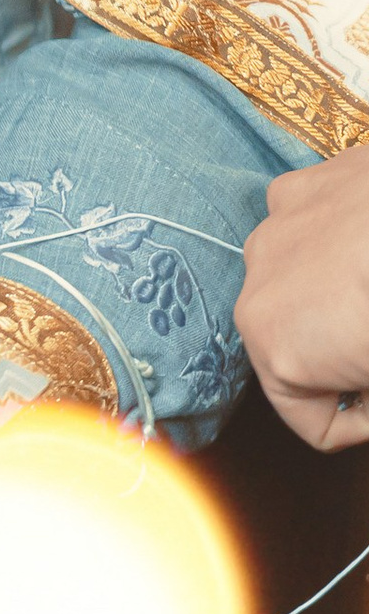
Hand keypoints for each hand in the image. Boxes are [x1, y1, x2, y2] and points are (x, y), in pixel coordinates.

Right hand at [239, 142, 368, 450]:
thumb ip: (368, 400)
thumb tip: (364, 398)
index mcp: (277, 351)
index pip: (315, 423)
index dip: (360, 426)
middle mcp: (257, 291)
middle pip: (299, 347)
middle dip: (344, 357)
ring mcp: (275, 234)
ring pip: (300, 284)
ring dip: (337, 298)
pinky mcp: (301, 187)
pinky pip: (309, 228)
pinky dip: (340, 242)